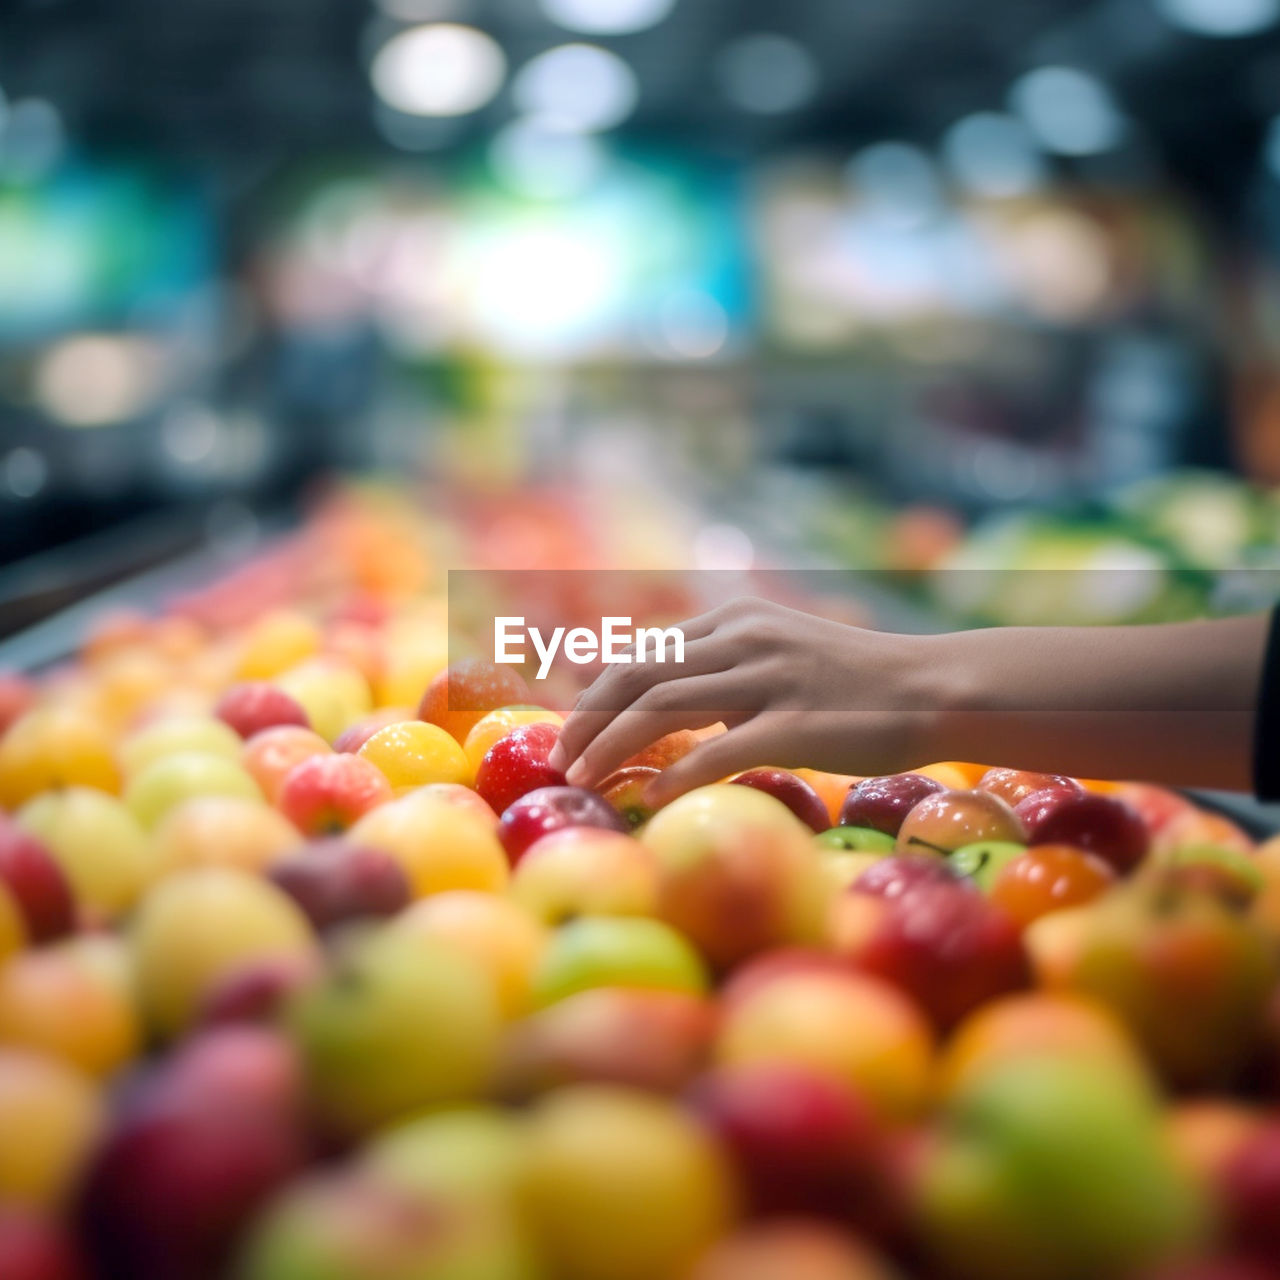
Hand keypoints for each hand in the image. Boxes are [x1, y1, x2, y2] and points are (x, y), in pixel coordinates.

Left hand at [546, 597, 942, 805]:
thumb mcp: (780, 653)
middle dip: (587, 717)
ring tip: (582, 778)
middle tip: (560, 758)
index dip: (595, 691)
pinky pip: (720, 750)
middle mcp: (743, 638)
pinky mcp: (797, 721)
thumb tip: (663, 707)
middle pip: (637, 673)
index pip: (642, 652)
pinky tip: (652, 799)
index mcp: (733, 620)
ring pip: (663, 705)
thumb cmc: (855, 683)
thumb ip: (724, 670)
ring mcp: (769, 676)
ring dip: (611, 744)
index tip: (570, 727)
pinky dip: (677, 775)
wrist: (934, 685)